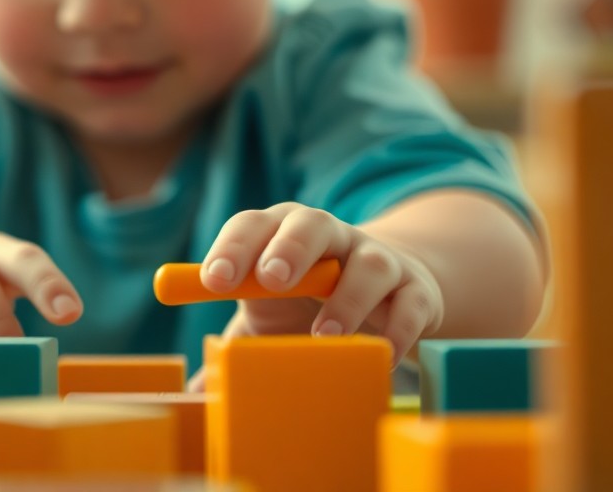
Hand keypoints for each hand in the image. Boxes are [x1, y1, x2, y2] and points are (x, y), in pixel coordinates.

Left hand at [196, 202, 443, 376]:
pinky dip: (397, 331)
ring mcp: (376, 259)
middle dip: (290, 248)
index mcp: (281, 232)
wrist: (387, 295)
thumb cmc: (309, 304)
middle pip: (311, 224)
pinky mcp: (416, 290)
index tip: (212, 282)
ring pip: (369, 263)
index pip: (252, 225)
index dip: (232, 249)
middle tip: (270, 280)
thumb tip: (196, 389)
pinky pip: (411, 304)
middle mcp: (331, 237)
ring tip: (323, 335)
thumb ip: (234, 342)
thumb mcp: (269, 315)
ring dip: (347, 297)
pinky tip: (378, 356)